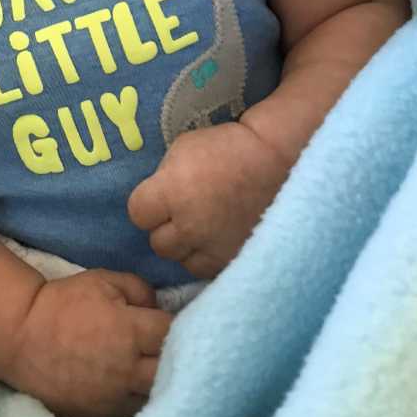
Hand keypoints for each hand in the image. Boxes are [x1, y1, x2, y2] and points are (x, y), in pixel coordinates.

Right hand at [0, 270, 171, 416]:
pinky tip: (139, 394)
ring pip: (157, 400)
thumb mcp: (102, 280)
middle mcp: (127, 369)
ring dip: (162, 387)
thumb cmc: (63, 303)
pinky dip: (141, 406)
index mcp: (130, 331)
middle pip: (175, 373)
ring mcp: (113, 397)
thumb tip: (157, 307)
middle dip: (177, 361)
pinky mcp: (99, 415)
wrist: (20, 336)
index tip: (170, 323)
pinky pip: (133, 416)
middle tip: (170, 351)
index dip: (178, 326)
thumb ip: (139, 289)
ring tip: (157, 375)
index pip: (174, 333)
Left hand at [128, 121, 289, 278]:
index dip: (148, 205)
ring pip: (182, 261)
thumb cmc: (228, 147)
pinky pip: (208, 269)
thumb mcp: (182, 150)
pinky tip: (217, 240)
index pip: (138, 214)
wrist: (278, 161)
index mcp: (171, 193)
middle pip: (159, 243)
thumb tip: (157, 200)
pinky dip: (208, 256)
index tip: (161, 197)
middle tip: (184, 213)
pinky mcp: (235, 259)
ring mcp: (213, 247)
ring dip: (187, 246)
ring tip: (202, 229)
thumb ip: (164, 180)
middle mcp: (189, 226)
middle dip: (167, 228)